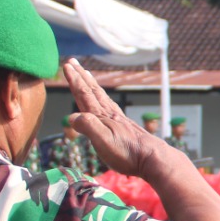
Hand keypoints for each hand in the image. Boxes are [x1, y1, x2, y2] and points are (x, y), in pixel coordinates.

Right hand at [63, 60, 169, 176]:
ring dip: (92, 84)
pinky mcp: (124, 127)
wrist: (153, 158)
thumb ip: (88, 127)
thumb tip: (72, 117)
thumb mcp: (103, 141)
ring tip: (86, 74)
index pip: (84, 94)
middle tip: (73, 62)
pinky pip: (110, 105)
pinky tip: (105, 101)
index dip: (74, 80)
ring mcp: (118, 119)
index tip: (67, 66)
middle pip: (92, 91)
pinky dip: (103, 98)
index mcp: (101, 117)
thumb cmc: (127, 152)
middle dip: (81, 76)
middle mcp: (109, 114)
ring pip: (101, 96)